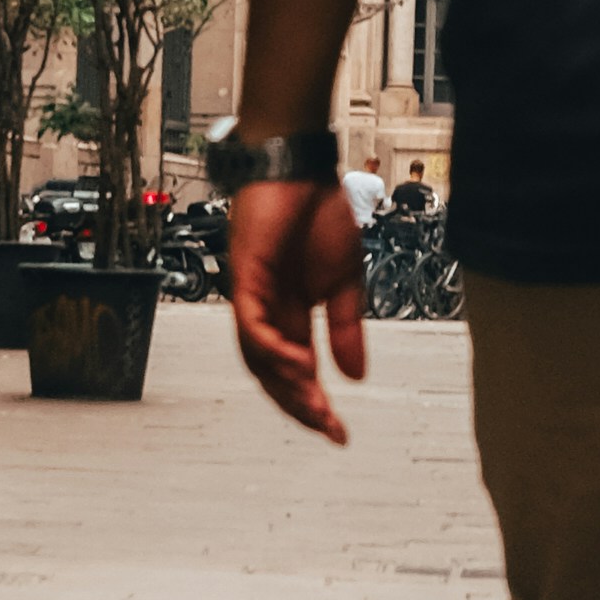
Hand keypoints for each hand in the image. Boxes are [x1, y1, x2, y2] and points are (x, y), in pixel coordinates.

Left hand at [230, 175, 368, 441]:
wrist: (301, 168)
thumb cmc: (317, 213)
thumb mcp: (345, 283)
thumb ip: (346, 330)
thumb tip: (356, 375)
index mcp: (291, 313)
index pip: (298, 371)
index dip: (316, 404)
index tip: (340, 432)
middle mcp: (267, 311)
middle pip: (274, 375)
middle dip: (301, 406)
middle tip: (329, 428)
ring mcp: (253, 297)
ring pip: (260, 359)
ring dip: (287, 386)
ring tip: (316, 406)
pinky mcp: (244, 279)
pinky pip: (253, 326)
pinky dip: (273, 350)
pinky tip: (300, 365)